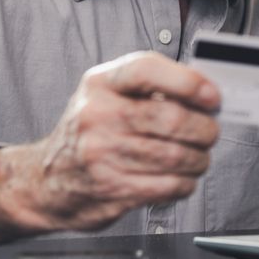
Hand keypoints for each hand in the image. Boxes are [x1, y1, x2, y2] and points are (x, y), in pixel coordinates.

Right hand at [0, 52, 220, 243]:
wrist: (46, 181)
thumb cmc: (89, 132)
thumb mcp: (107, 95)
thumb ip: (151, 88)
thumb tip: (206, 92)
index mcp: (100, 83)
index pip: (146, 70)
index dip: (187, 81)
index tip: (212, 96)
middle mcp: (97, 115)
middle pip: (170, 118)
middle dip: (204, 128)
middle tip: (211, 132)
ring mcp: (102, 154)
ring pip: (175, 156)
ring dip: (199, 159)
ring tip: (199, 157)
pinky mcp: (111, 189)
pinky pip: (167, 185)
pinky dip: (185, 183)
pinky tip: (182, 177)